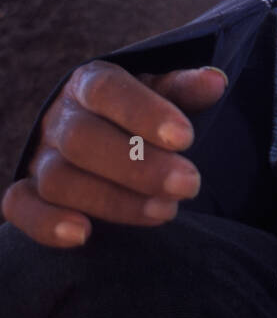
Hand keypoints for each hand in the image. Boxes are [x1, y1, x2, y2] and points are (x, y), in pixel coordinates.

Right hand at [1, 62, 227, 246]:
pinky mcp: (27, 194)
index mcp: (90, 83)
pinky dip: (45, 223)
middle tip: (189, 184)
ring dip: (114, 200)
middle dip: (139, 167)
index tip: (186, 138)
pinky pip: (18, 207)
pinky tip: (83, 235)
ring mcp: (40, 158)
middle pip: (82, 140)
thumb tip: (215, 82)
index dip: (144, 113)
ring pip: (59, 179)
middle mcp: (60, 119)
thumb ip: (185, 90)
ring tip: (167, 211)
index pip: (108, 90)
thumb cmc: (142, 115)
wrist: (105, 136)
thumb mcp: (165, 95)